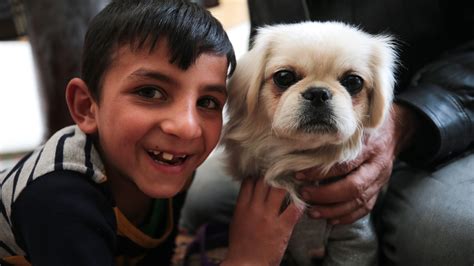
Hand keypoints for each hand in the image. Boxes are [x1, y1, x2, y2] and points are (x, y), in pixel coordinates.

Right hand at [222, 178, 302, 265]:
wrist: (246, 265)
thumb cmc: (240, 245)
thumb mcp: (236, 221)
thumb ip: (243, 204)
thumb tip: (249, 190)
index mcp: (242, 207)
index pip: (249, 181)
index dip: (258, 174)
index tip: (265, 172)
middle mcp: (255, 208)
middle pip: (264, 181)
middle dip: (273, 175)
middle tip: (281, 172)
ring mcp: (269, 217)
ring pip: (279, 189)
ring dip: (287, 184)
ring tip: (292, 182)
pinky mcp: (283, 227)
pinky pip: (294, 209)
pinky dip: (300, 203)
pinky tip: (302, 200)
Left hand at [299, 104, 416, 224]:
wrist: (395, 130)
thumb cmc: (366, 125)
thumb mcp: (353, 123)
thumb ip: (334, 134)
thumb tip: (302, 144)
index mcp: (369, 146)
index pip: (343, 164)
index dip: (320, 172)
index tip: (299, 175)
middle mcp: (376, 165)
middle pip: (353, 187)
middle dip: (325, 195)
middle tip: (304, 194)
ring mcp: (380, 180)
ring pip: (359, 201)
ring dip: (333, 210)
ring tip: (312, 212)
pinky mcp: (380, 189)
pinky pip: (366, 208)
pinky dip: (348, 216)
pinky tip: (331, 219)